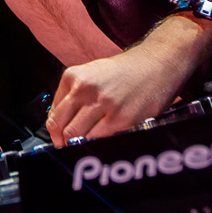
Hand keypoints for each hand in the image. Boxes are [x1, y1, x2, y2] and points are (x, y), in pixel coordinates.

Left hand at [45, 15, 211, 145]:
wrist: (158, 62)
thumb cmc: (126, 71)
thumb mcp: (92, 73)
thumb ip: (73, 95)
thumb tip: (60, 125)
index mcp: (73, 77)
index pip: (53, 115)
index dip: (55, 133)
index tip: (60, 140)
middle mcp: (85, 89)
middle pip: (62, 129)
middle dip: (63, 143)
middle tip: (70, 149)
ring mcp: (104, 105)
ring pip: (77, 137)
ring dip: (79, 146)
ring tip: (86, 148)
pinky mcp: (122, 119)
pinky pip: (100, 141)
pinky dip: (98, 146)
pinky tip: (103, 143)